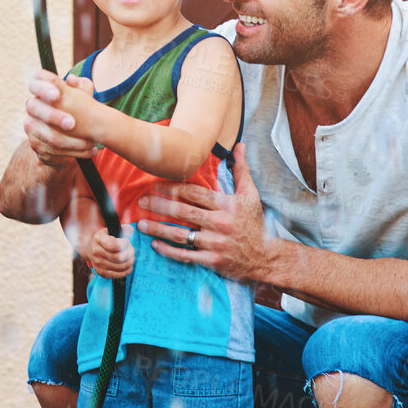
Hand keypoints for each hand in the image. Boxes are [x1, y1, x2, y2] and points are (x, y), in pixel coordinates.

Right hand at [24, 69, 100, 165]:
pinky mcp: (36, 144)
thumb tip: (72, 80)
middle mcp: (32, 107)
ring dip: (72, 140)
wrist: (68, 137)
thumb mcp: (82, 97)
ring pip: (48, 134)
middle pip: (35, 107)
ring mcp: (31, 127)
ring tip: (91, 142)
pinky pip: (53, 150)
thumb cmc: (76, 110)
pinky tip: (88, 152)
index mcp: (41, 91)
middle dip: (53, 116)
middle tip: (72, 123)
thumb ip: (81, 87)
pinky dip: (74, 152)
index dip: (43, 87)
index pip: (35, 82)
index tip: (57, 94)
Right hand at [89, 226, 133, 279]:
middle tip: (132, 252)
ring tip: (131, 258)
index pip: (114, 245)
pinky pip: (117, 275)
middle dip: (129, 254)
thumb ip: (123, 229)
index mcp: (99, 239)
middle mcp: (96, 252)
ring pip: (120, 266)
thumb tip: (130, 229)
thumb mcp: (112, 230)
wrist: (93, 249)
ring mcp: (98, 263)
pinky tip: (129, 267)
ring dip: (129, 263)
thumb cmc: (106, 238)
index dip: (125, 244)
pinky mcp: (101, 272)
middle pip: (119, 257)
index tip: (126, 241)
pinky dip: (126, 271)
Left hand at [135, 144, 268, 283]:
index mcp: (226, 205)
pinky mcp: (212, 261)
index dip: (173, 187)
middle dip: (159, 205)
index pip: (194, 193)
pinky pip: (186, 255)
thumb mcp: (251, 195)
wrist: (266, 257)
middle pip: (183, 212)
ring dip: (158, 229)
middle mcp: (219, 223)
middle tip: (141, 201)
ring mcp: (215, 243)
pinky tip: (155, 245)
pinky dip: (169, 251)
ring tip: (141, 224)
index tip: (155, 184)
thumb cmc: (255, 224)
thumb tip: (239, 146)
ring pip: (180, 234)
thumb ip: (241, 170)